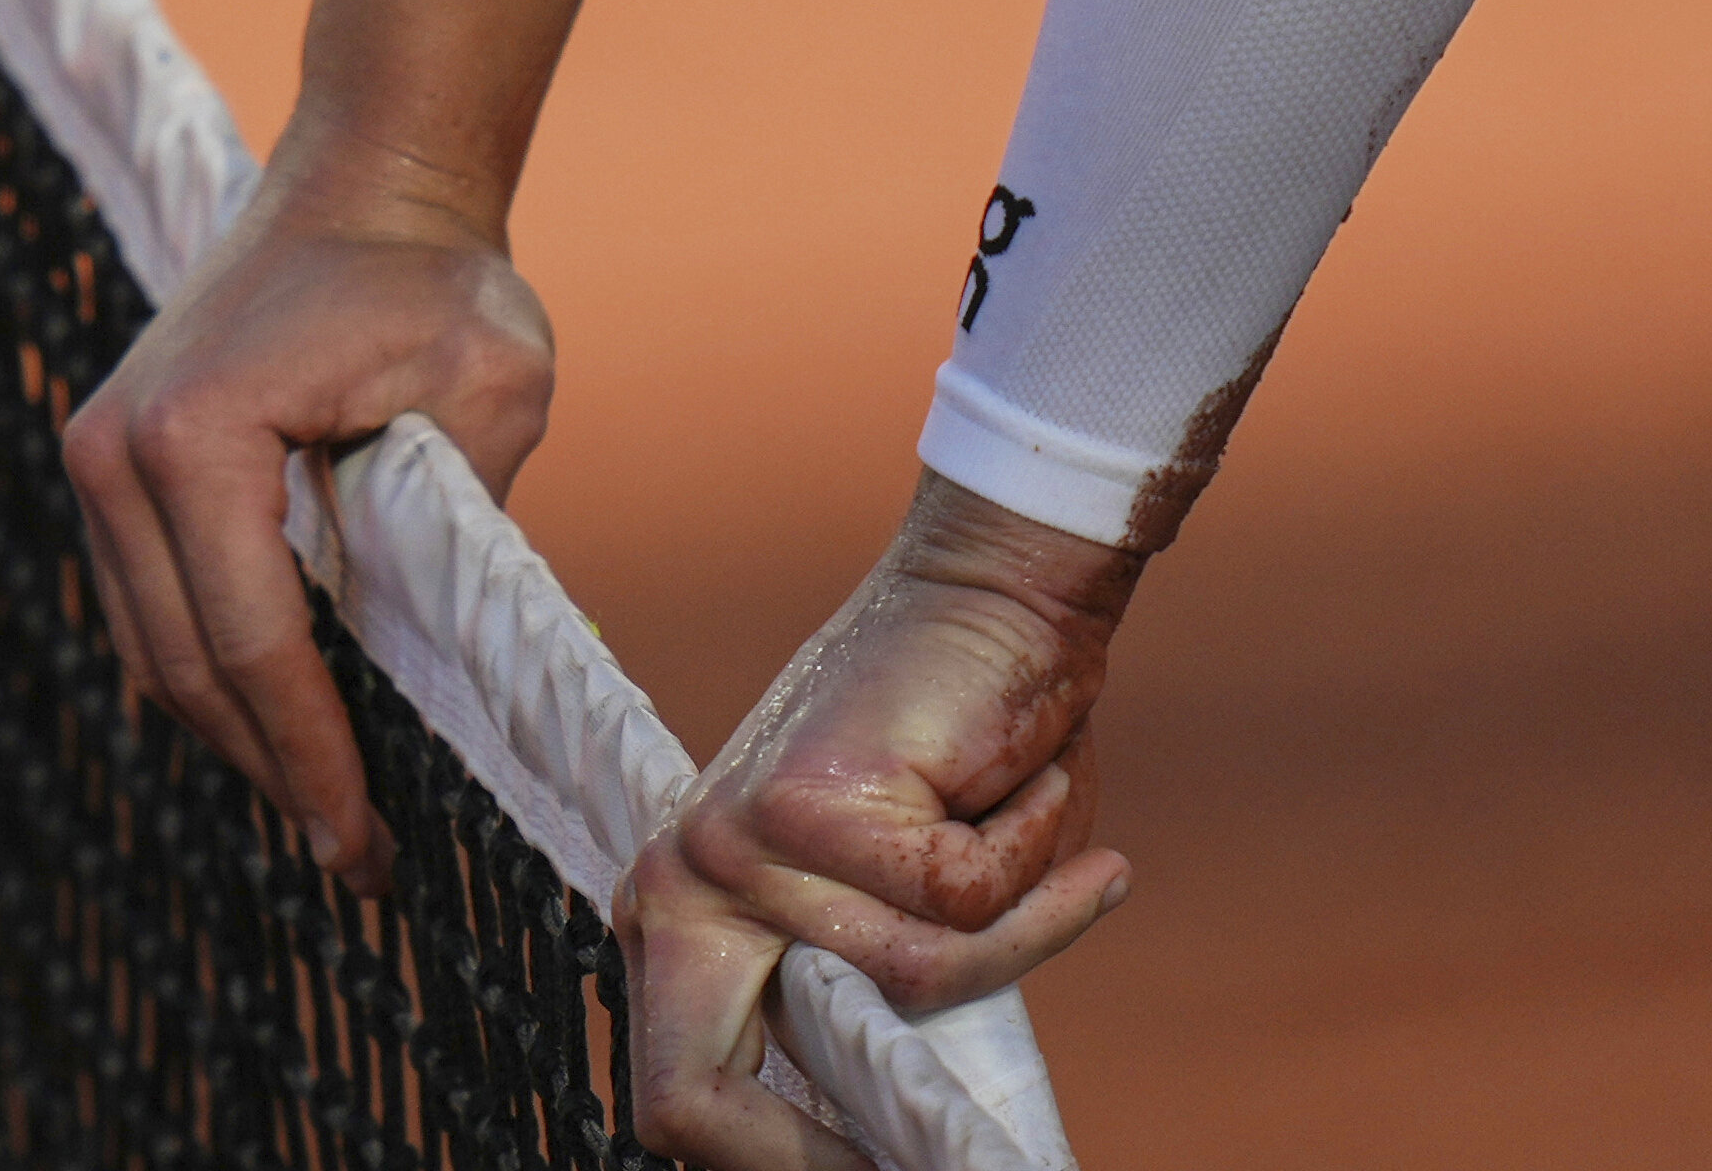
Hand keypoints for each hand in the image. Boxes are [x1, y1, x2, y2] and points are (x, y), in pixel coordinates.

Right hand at [60, 137, 560, 882]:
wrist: (366, 176)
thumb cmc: (436, 274)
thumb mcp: (491, 384)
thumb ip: (460, 523)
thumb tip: (434, 670)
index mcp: (193, 436)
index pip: (255, 642)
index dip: (313, 759)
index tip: (366, 845)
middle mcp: (115, 451)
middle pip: (189, 667)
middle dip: (277, 772)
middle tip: (362, 859)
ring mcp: (99, 457)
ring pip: (158, 651)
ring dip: (241, 737)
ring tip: (333, 812)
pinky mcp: (113, 463)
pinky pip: (156, 604)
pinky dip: (217, 673)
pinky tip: (291, 725)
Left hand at [615, 477, 1143, 1168]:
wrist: (998, 598)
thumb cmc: (969, 767)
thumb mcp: (906, 916)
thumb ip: (879, 1012)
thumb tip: (909, 1149)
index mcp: (683, 923)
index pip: (672, 1099)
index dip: (769, 1168)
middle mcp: (678, 887)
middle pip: (686, 1105)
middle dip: (813, 1157)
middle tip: (939, 1148)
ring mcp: (734, 847)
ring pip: (914, 984)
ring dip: (1023, 921)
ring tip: (1039, 829)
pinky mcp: (811, 806)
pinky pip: (963, 909)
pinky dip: (1037, 865)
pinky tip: (1028, 787)